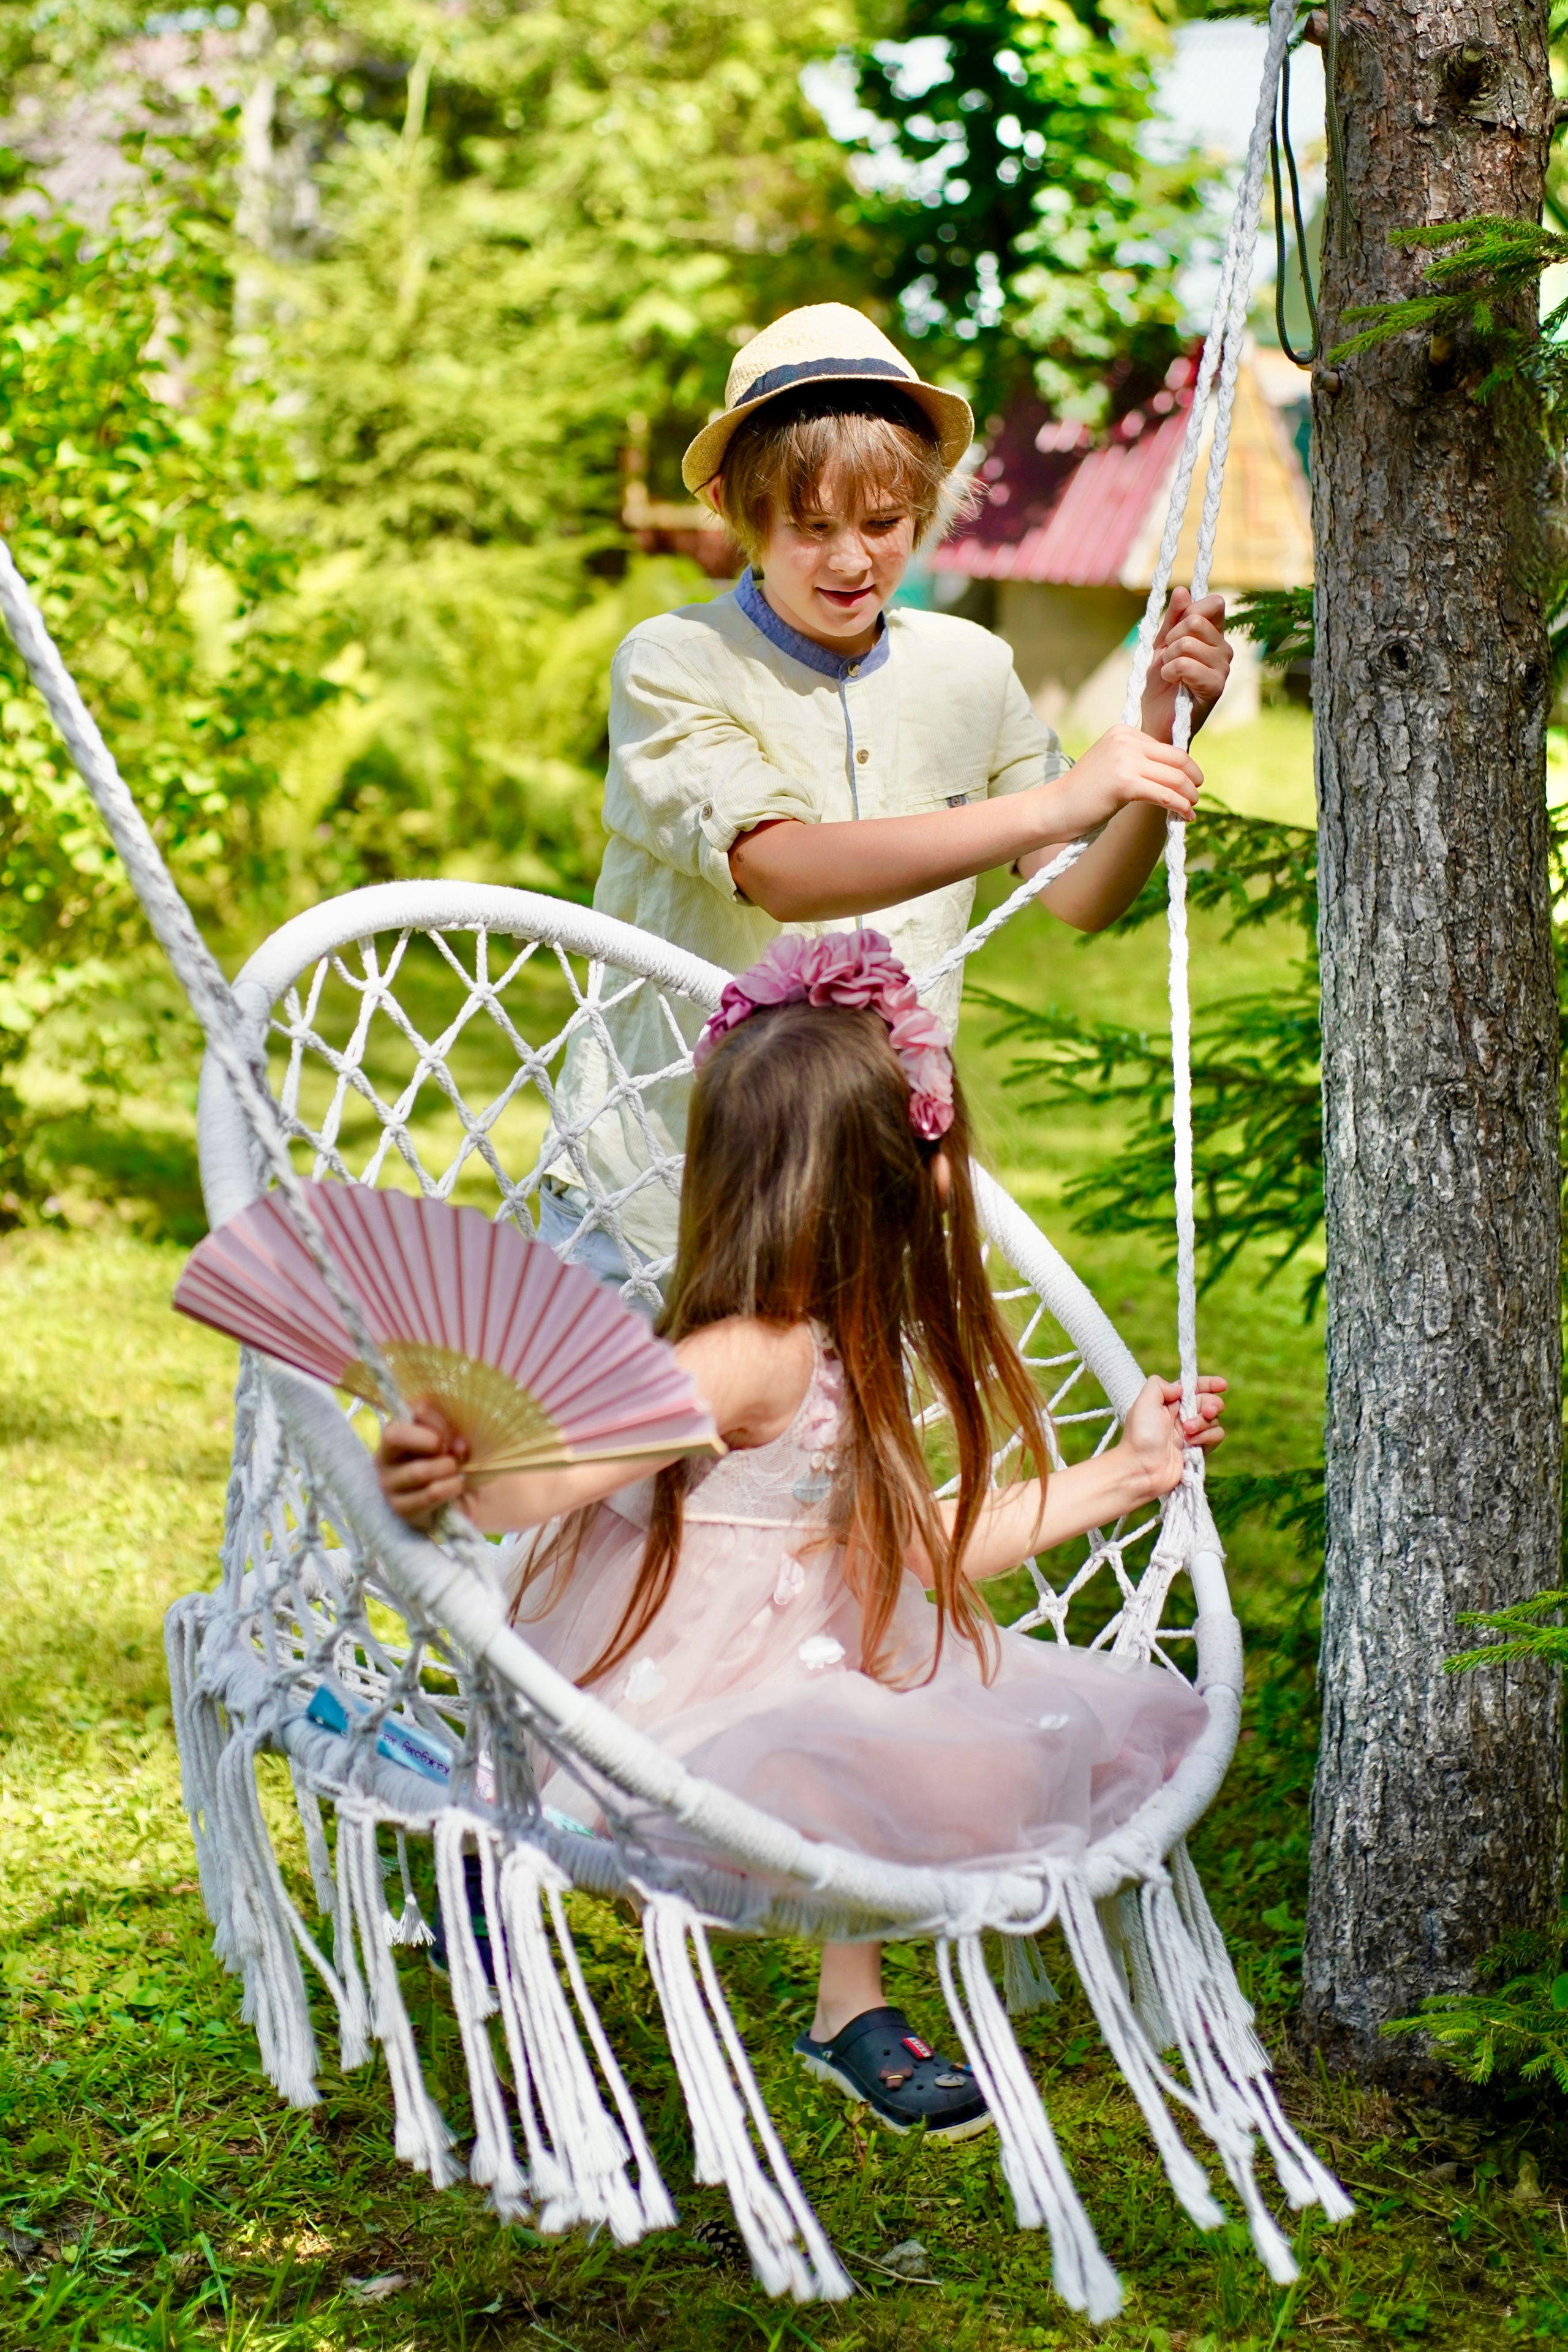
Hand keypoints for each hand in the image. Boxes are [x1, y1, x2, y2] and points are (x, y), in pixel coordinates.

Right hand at [377, 1401, 470, 1525]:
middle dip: (432, 1441)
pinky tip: (456, 1486)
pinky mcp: (400, 1508)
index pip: (417, 1409)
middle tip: (450, 1453)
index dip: (442, 1421)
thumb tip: (457, 1446)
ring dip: (448, 1468)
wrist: (462, 1501)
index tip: (457, 1437)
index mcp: (400, 1429)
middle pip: (395, 1435)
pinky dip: (451, 1487)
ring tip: (457, 1472)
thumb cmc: (453, 1463)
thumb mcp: (454, 1441)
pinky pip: (431, 1493)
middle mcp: (385, 1455)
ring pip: (419, 1470)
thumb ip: (454, 1434)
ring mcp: (388, 1483)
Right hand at [1035, 723, 1203, 837]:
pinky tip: (1184, 816)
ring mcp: (1125, 760)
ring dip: (1189, 795)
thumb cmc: (1084, 794)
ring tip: (1191, 809)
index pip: (1167, 747)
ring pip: (1174, 777)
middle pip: (1177, 758)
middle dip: (1193, 778)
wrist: (1055, 809)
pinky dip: (1179, 806)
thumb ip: (1139, 760)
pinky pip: (1165, 794)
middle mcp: (1125, 740)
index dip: (1184, 767)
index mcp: (1123, 731)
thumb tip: (1175, 772)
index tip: (1189, 784)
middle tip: (1196, 796)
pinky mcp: (1125, 782)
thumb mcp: (1113, 765)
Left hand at [1117, 1374, 1226, 1506]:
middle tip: (1207, 1412)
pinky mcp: (1198, 1449)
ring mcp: (1190, 1433)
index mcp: (1168, 1402)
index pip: (1193, 1388)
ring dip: (1204, 1423)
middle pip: (1208, 1402)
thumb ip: (1160, 1386)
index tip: (1222, 1385)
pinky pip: (1215, 1437)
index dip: (1209, 1384)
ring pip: (1214, 1421)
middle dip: (1212, 1404)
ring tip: (1187, 1432)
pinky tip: (1191, 1444)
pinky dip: (1207, 1438)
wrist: (1142, 1469)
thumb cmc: (1141, 1436)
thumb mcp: (1143, 1403)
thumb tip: (1181, 1388)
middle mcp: (1181, 1416)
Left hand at [1140, 588, 1231, 743]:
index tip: (1174, 632)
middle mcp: (1224, 650)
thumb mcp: (1161, 645)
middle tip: (1168, 658)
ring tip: (1169, 673)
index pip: (1214, 603)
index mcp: (1214, 636)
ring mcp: (1223, 668)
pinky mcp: (1215, 687)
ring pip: (1187, 642)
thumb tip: (1183, 591)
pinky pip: (1185, 664)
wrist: (1156, 720)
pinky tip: (1172, 682)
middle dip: (1171, 637)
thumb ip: (1172, 619)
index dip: (1189, 611)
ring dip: (1167, 658)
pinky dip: (1170, 671)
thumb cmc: (1161, 685)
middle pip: (1196, 620)